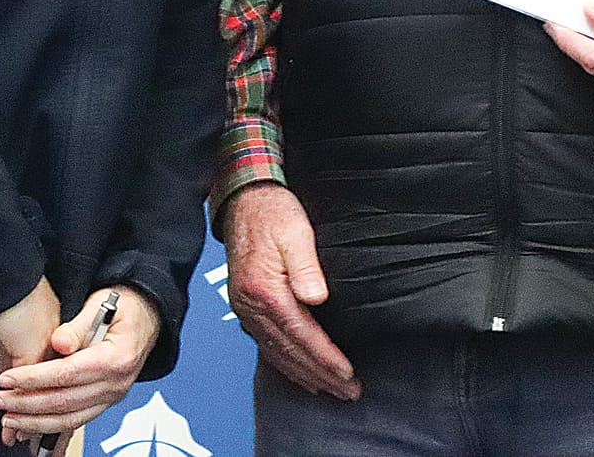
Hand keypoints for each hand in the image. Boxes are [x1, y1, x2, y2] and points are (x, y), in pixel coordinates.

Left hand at [0, 287, 159, 447]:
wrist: (148, 315)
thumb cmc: (124, 305)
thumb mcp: (102, 302)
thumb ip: (79, 324)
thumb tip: (59, 343)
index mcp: (117, 357)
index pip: (67, 374)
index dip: (34, 378)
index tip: (6, 378)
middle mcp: (118, 382)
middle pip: (65, 401)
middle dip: (26, 403)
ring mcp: (113, 395)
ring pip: (69, 418)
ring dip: (34, 421)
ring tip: (7, 418)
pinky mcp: (106, 401)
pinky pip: (76, 420)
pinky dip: (51, 425)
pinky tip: (30, 424)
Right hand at [223, 182, 359, 399]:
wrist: (244, 201)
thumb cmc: (273, 212)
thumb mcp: (295, 230)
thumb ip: (306, 265)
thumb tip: (317, 297)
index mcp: (264, 290)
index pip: (300, 334)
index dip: (324, 357)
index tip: (346, 373)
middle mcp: (251, 306)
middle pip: (289, 351)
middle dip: (320, 375)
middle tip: (349, 392)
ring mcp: (246, 310)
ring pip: (277, 353)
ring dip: (304, 375)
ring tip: (330, 390)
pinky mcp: (247, 307)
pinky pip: (267, 345)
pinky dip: (286, 363)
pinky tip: (300, 372)